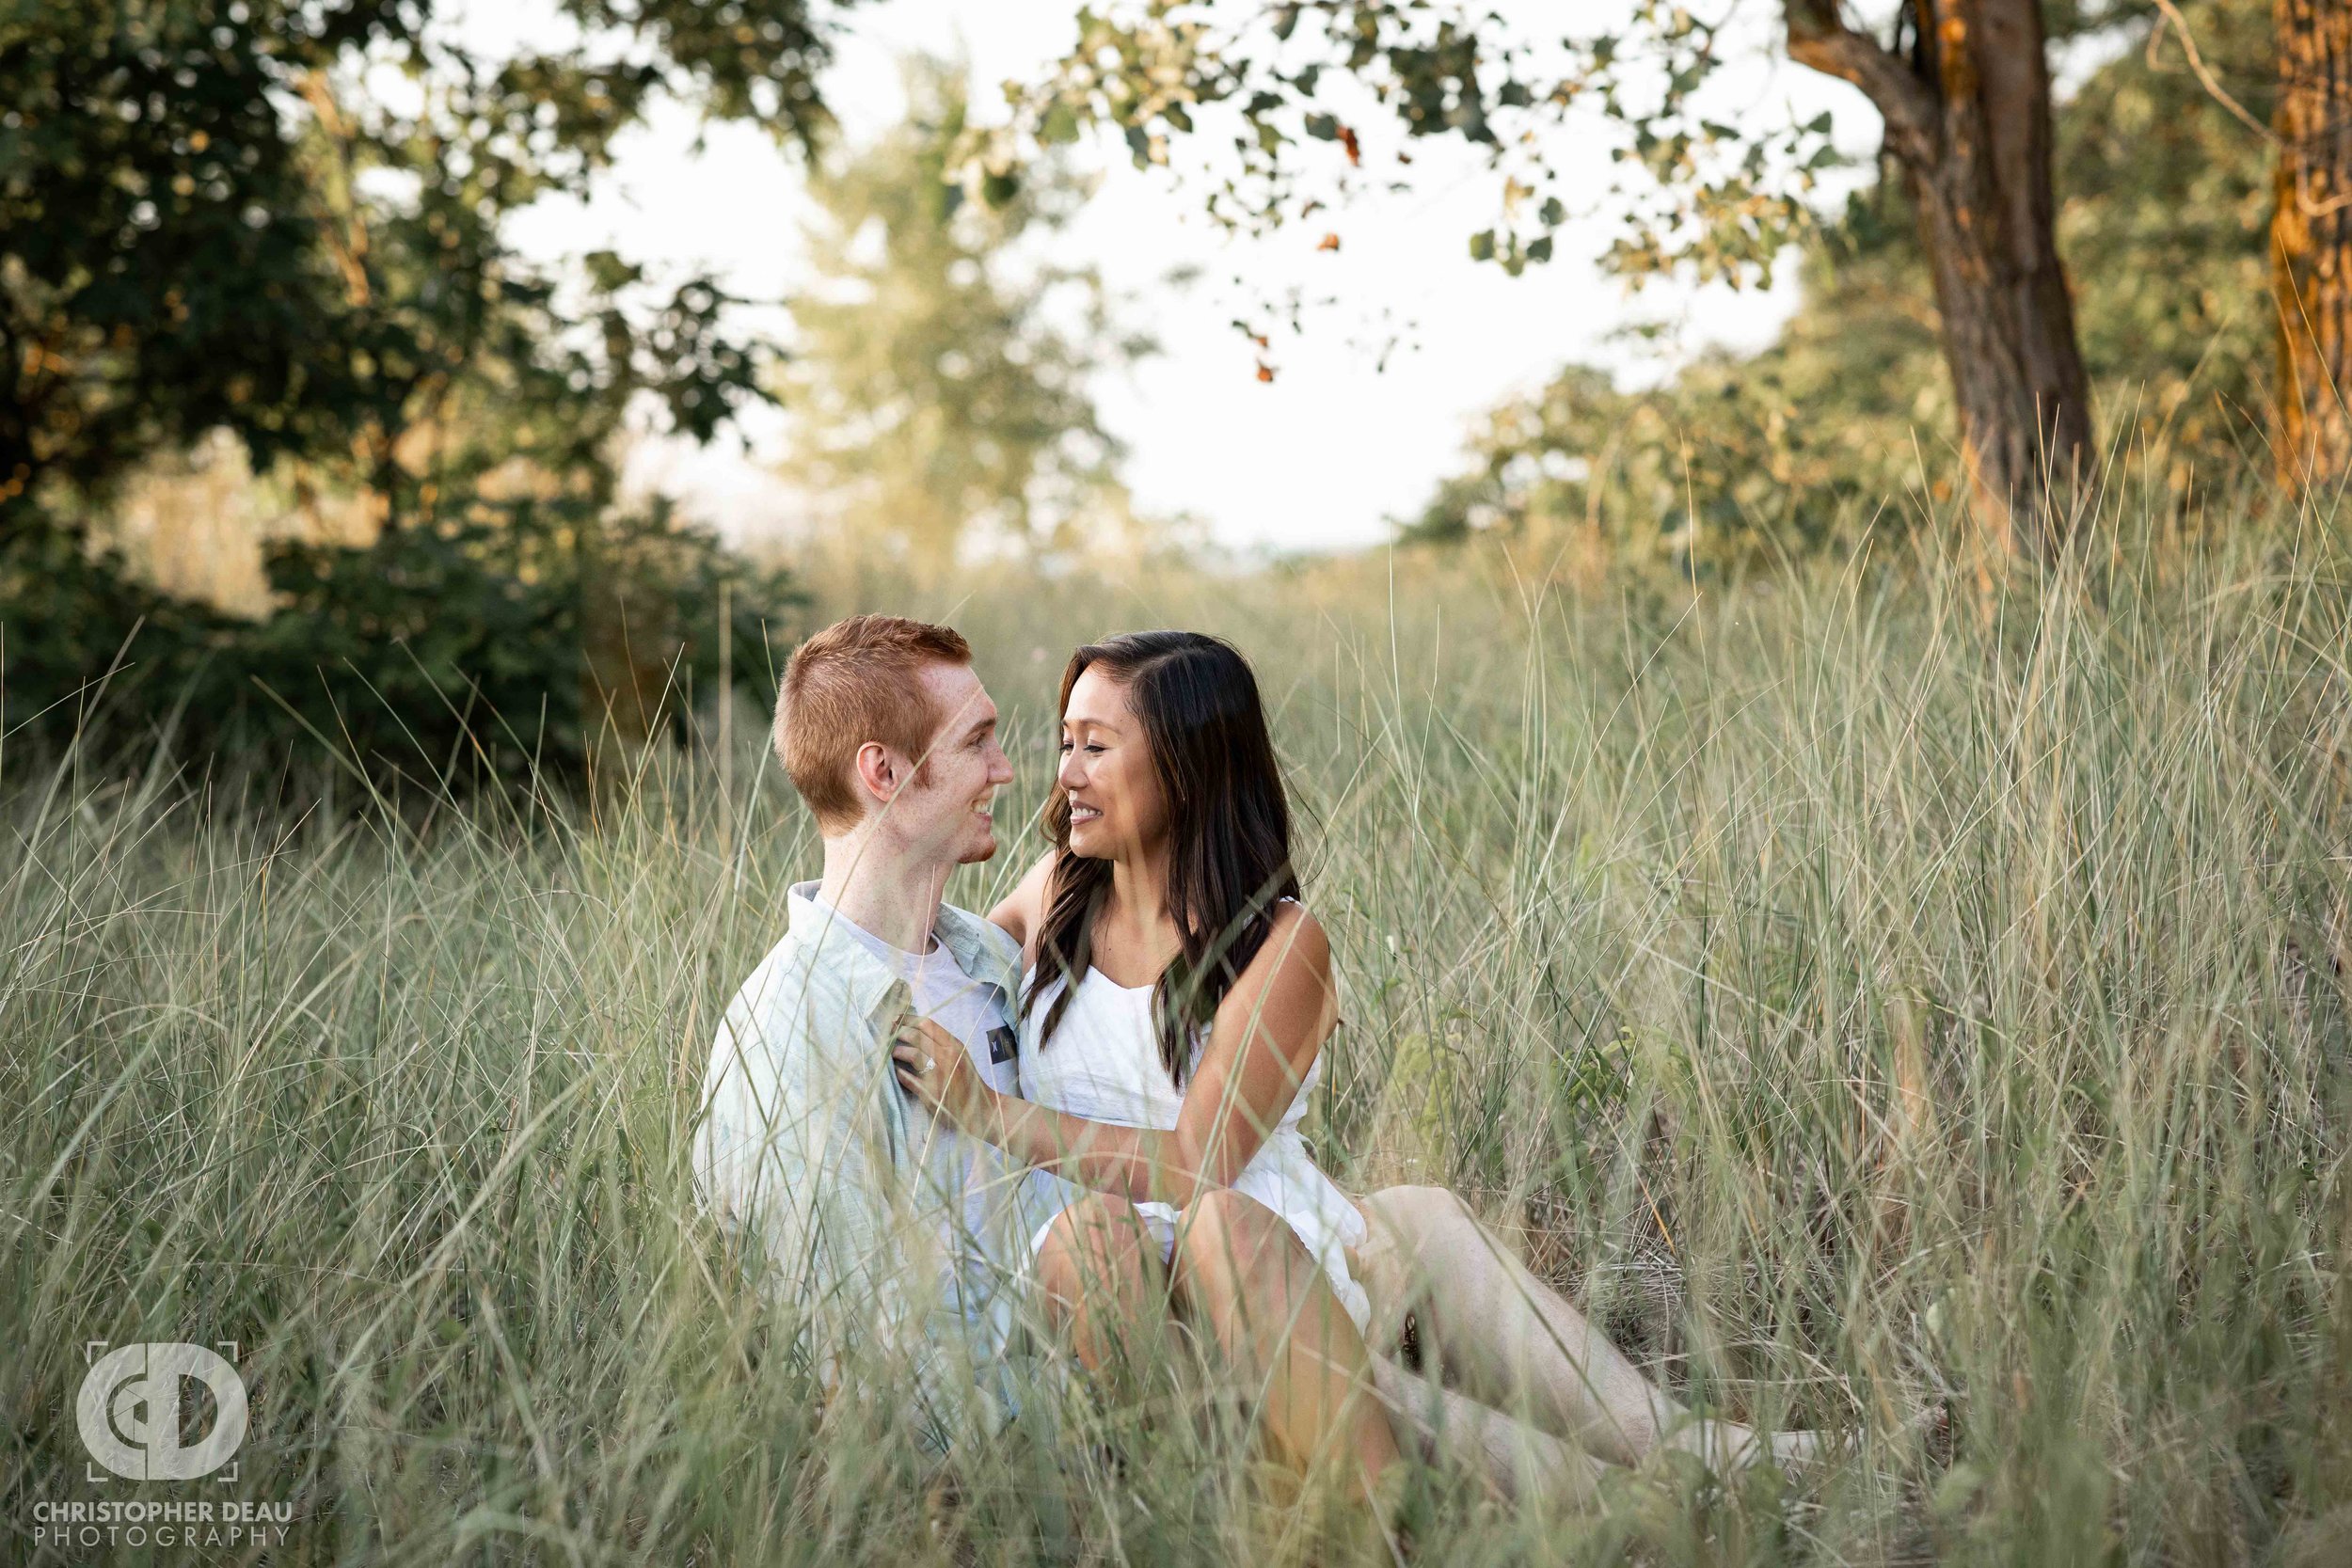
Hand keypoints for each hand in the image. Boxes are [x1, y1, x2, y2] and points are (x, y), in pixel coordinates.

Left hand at [890, 1015, 989, 1132]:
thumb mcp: (961, 1056)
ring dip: (898, 1052)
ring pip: (912, 1055)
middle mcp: (947, 1057)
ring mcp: (939, 1074)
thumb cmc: (968, 1081)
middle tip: (888, 1034)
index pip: (927, 1024)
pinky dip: (900, 1074)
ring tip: (892, 1053)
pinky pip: (908, 1079)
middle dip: (899, 1033)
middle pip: (917, 1037)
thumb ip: (943, 1044)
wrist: (980, 1108)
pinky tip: (896, 1072)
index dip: (908, 1019)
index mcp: (955, 1046)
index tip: (896, 1019)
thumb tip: (916, 1031)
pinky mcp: (931, 1092)